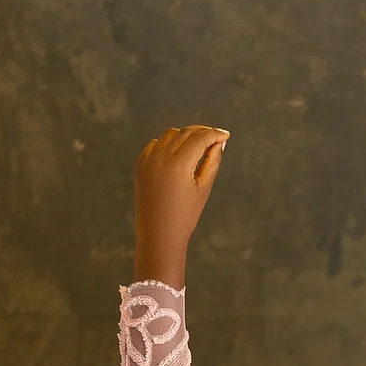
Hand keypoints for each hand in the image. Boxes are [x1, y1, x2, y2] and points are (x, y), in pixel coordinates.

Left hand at [132, 124, 228, 287]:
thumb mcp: (203, 188)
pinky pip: (155, 144)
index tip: (225, 134)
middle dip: (201, 132)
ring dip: (184, 136)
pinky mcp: (140, 165)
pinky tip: (178, 154)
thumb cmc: (186, 215)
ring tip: (197, 145)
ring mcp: (148, 160)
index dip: (215, 134)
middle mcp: (161, 157)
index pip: (200, 138)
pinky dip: (167, 144)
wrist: (159, 234)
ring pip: (169, 135)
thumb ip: (212, 161)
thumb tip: (219, 142)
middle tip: (215, 136)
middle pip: (185, 132)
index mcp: (179, 164)